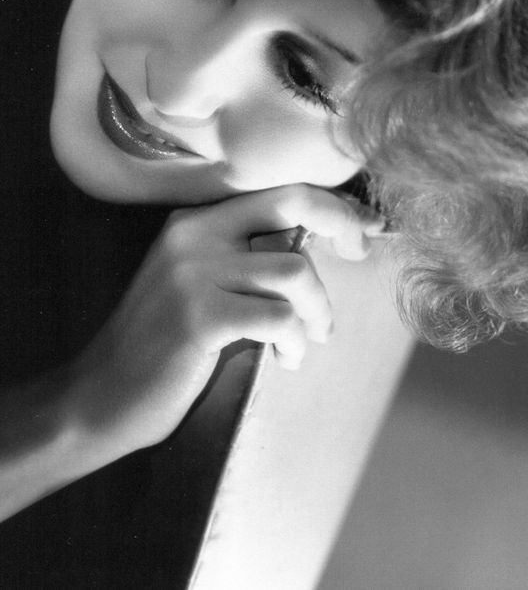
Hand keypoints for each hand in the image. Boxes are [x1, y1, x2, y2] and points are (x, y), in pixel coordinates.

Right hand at [63, 184, 380, 459]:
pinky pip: (278, 318)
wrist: (100, 398)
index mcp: (196, 221)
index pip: (279, 191)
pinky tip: (286, 359)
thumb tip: (319, 246)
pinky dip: (295, 341)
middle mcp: (195, 234)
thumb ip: (245, 260)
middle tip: (360, 254)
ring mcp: (194, 273)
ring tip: (309, 338)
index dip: (332, 204)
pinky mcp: (200, 317)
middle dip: (341, 223)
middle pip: (293, 203)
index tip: (365, 225)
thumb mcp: (199, 285)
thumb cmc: (163, 348)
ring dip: (317, 311)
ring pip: (295, 271)